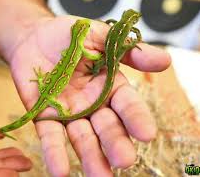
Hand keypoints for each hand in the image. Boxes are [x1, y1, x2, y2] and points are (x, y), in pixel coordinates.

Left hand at [8, 16, 170, 176]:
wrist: (34, 37)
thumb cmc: (69, 36)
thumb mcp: (101, 37)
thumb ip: (129, 51)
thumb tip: (165, 60)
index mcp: (110, 87)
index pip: (127, 105)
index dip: (136, 118)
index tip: (147, 134)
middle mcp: (92, 105)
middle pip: (106, 127)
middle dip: (115, 143)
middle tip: (124, 161)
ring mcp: (69, 113)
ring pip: (82, 138)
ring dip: (90, 157)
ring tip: (99, 176)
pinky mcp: (45, 117)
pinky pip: (51, 136)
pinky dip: (55, 152)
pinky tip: (61, 171)